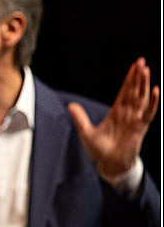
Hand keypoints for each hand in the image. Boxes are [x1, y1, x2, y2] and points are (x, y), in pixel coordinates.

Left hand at [68, 57, 159, 179]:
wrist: (109, 165)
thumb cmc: (100, 150)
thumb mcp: (86, 132)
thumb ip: (80, 118)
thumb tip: (71, 105)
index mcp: (116, 112)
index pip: (124, 91)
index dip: (129, 79)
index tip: (134, 66)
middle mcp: (127, 114)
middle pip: (134, 91)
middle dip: (138, 76)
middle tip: (142, 61)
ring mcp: (135, 120)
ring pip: (141, 98)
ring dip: (144, 84)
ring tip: (146, 70)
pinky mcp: (140, 128)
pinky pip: (148, 113)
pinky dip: (152, 102)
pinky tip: (155, 91)